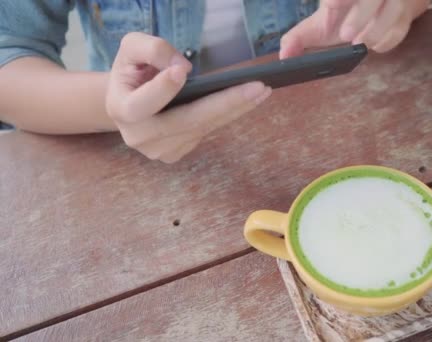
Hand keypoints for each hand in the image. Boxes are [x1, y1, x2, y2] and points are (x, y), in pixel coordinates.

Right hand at [106, 33, 271, 162]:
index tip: (182, 71)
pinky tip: (249, 101)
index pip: (142, 103)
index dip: (163, 89)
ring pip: (203, 128)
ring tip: (262, 91)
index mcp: (121, 109)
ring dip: (235, 109)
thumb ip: (152, 50)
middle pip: (187, 121)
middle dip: (225, 103)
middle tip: (256, 87)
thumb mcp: (131, 49)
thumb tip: (184, 69)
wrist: (127, 99)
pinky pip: (206, 132)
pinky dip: (228, 115)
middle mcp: (139, 136)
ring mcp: (159, 150)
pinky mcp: (176, 154)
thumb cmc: (131, 70)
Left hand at [280, 0, 430, 58]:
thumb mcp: (320, 23)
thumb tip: (284, 56)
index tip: (329, 6)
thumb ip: (299, 38)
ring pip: (394, 9)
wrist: (377, 9)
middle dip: (361, 14)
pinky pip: (402, 26)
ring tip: (362, 43)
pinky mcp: (405, 13)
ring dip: (378, 28)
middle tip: (347, 35)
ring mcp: (392, 0)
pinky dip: (390, 38)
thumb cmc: (344, 16)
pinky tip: (377, 45)